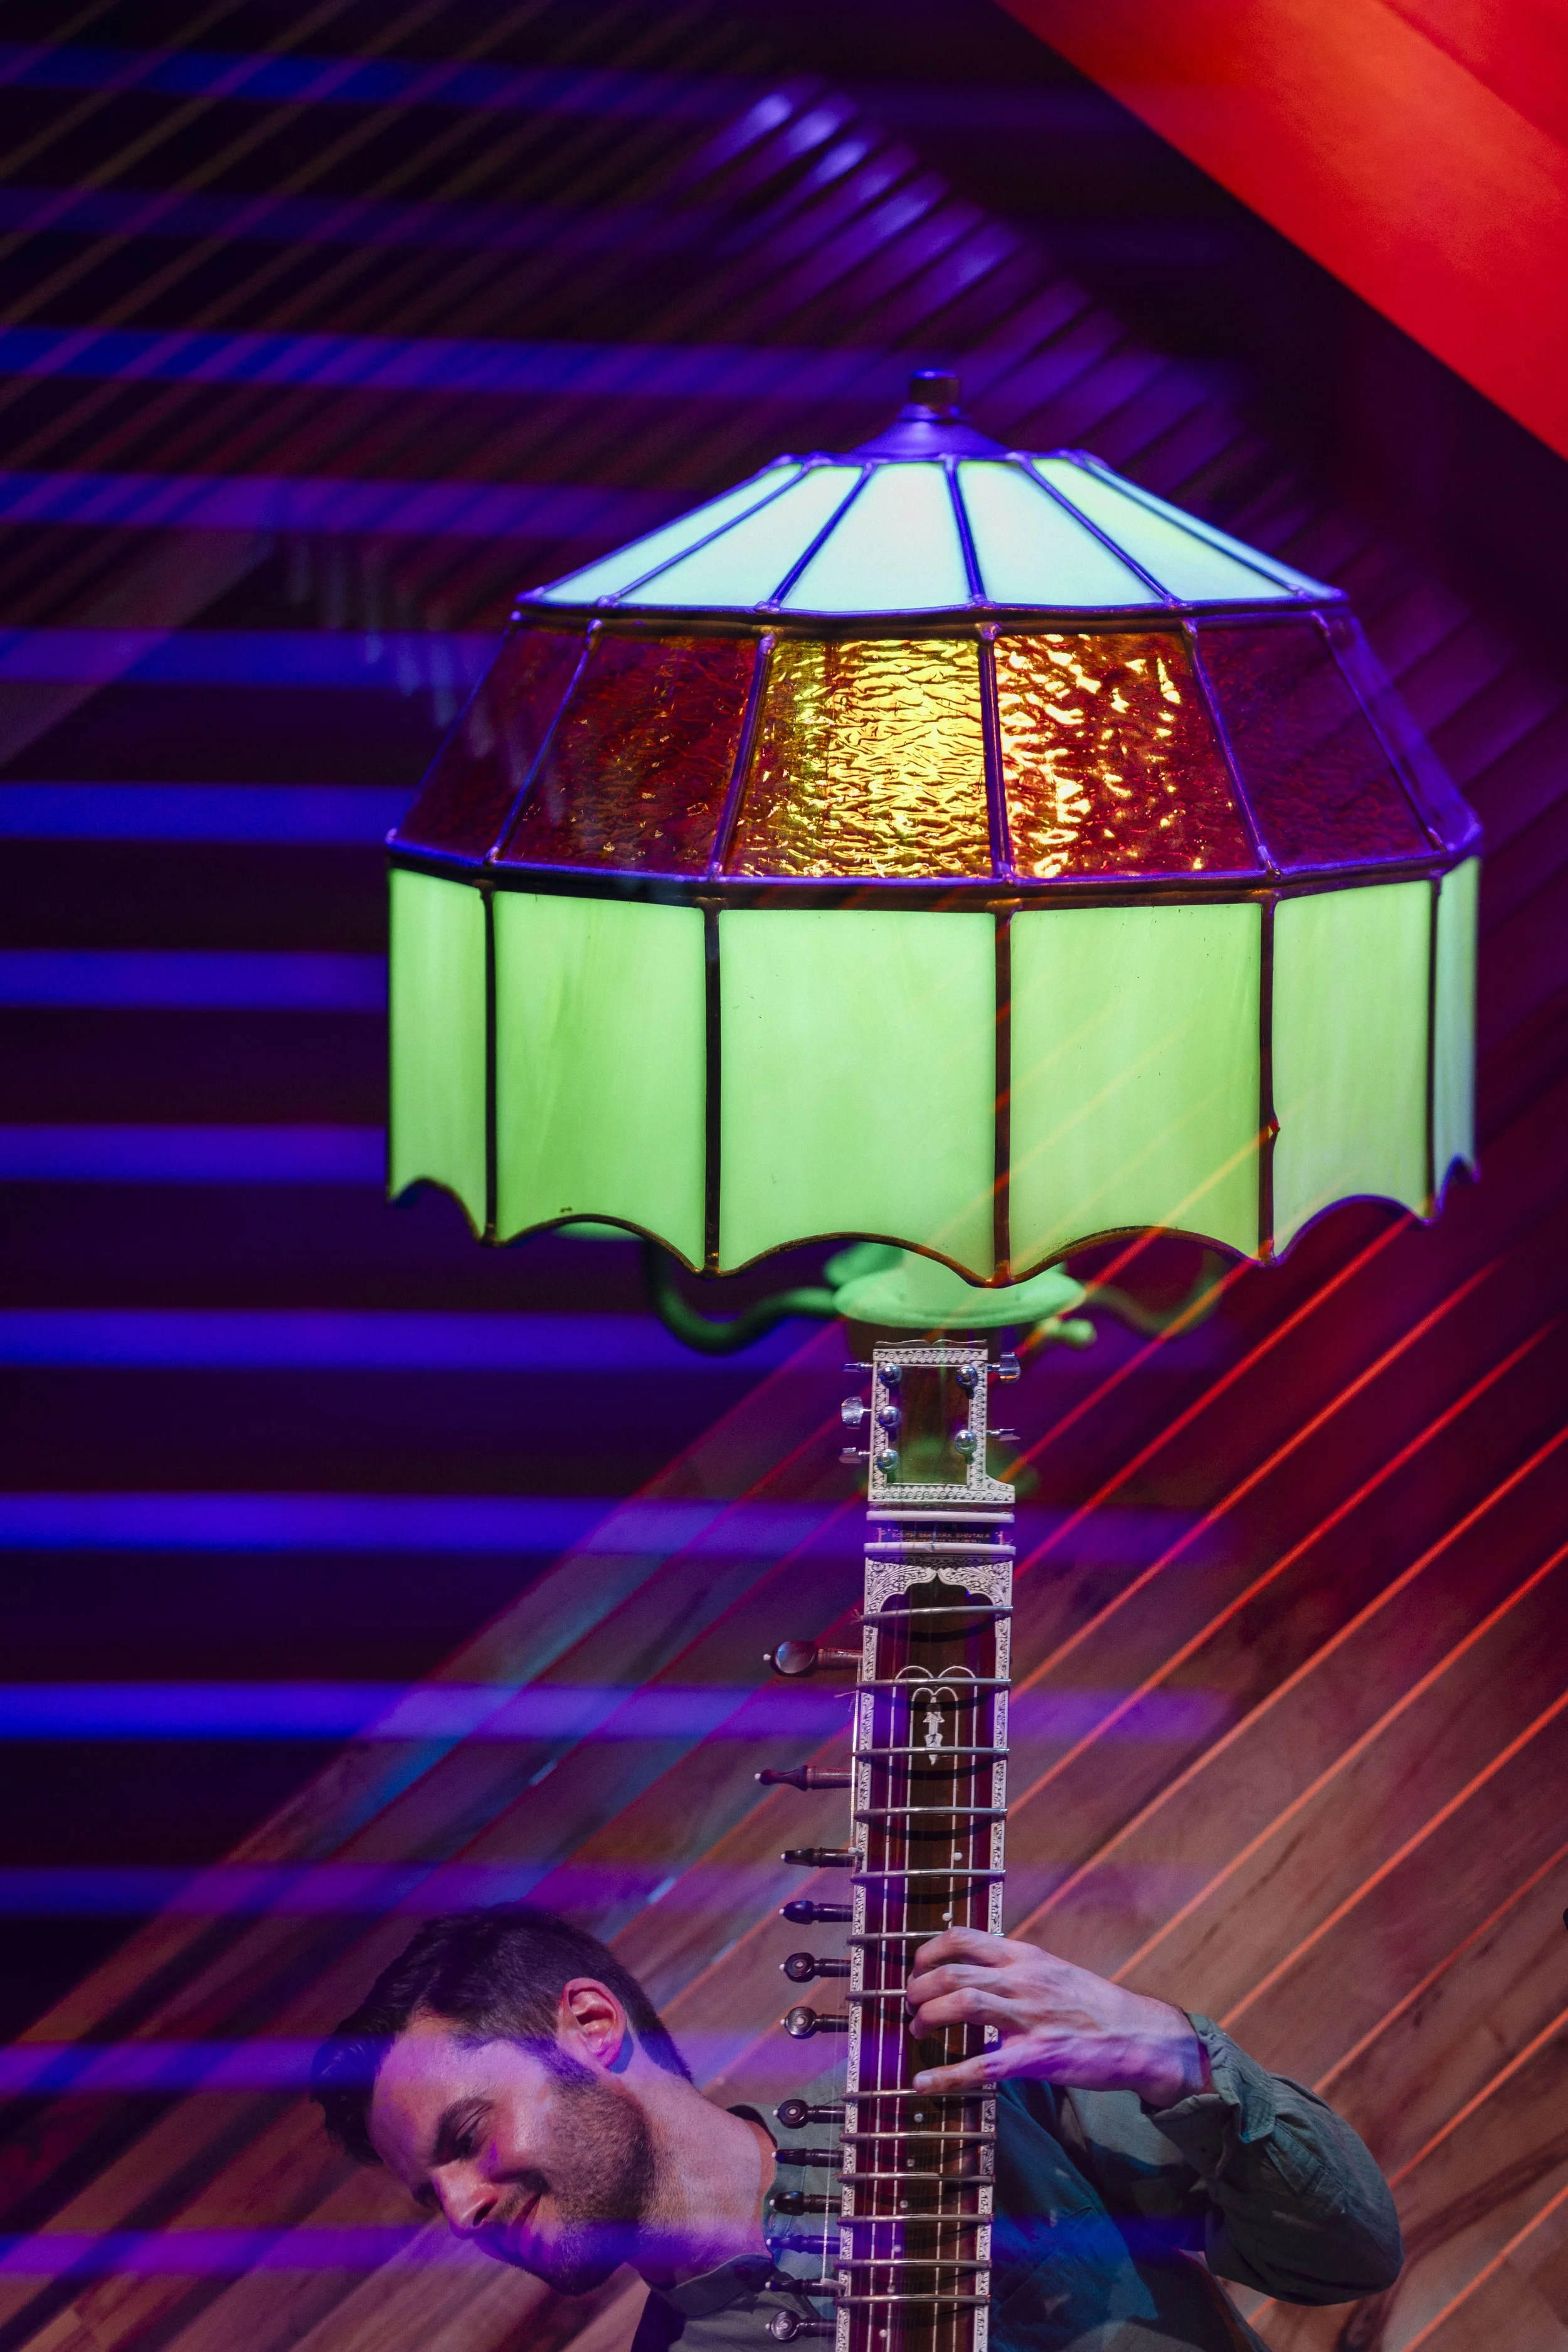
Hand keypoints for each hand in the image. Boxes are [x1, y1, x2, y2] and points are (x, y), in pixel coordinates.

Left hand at [905, 1927, 1208, 2107]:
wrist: (1141, 2035)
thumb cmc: (1095, 2006)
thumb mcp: (1053, 1972)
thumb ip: (1016, 1969)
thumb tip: (977, 1971)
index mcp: (1026, 1957)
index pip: (963, 1937)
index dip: (929, 1951)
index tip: (916, 1967)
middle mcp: (1023, 1980)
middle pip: (953, 1971)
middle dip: (920, 1988)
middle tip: (911, 2005)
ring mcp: (1030, 2017)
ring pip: (963, 2004)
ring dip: (928, 2018)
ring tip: (916, 2031)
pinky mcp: (1037, 2057)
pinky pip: (982, 2064)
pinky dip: (947, 2075)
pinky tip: (925, 2083)